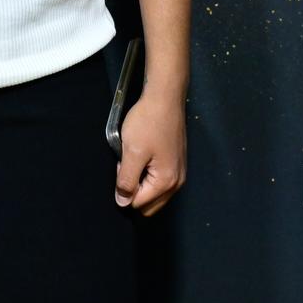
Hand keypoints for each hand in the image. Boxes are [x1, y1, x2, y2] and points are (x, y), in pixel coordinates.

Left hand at [113, 92, 185, 215]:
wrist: (164, 99)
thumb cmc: (148, 123)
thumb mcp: (132, 152)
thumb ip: (127, 181)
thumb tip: (123, 203)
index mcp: (167, 182)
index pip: (138, 204)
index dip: (124, 187)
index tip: (124, 165)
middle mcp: (177, 182)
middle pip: (149, 204)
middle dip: (134, 189)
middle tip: (128, 164)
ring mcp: (179, 173)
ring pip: (154, 193)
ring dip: (141, 180)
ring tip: (136, 157)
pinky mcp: (177, 163)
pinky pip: (159, 180)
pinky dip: (149, 173)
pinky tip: (144, 153)